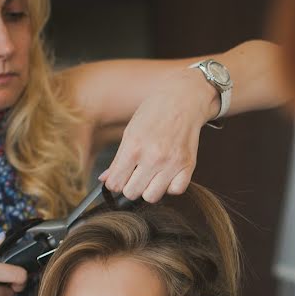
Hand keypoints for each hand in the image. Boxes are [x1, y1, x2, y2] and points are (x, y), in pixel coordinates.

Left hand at [100, 69, 213, 202]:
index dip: (115, 183)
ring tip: (151, 176)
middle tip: (135, 175)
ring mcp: (172, 162)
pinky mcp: (188, 165)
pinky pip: (175, 191)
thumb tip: (106, 180)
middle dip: (131, 186)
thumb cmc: (155, 112)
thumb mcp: (130, 131)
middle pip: (132, 193)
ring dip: (149, 189)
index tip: (120, 178)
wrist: (183, 99)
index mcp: (134, 146)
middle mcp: (153, 156)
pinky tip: (167, 175)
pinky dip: (170, 187)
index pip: (115, 183)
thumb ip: (118, 159)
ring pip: (152, 197)